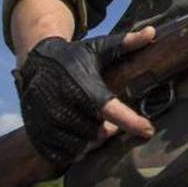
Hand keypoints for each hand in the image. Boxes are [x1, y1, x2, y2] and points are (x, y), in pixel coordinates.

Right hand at [15, 26, 156, 164]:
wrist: (34, 62)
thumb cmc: (75, 56)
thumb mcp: (99, 47)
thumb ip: (126, 43)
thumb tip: (152, 32)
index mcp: (82, 85)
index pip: (109, 108)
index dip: (130, 121)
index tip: (148, 130)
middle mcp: (62, 105)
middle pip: (97, 133)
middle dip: (110, 130)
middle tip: (113, 122)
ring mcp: (46, 121)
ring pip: (80, 145)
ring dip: (93, 141)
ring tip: (98, 127)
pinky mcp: (36, 133)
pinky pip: (61, 154)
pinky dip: (75, 150)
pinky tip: (80, 137)